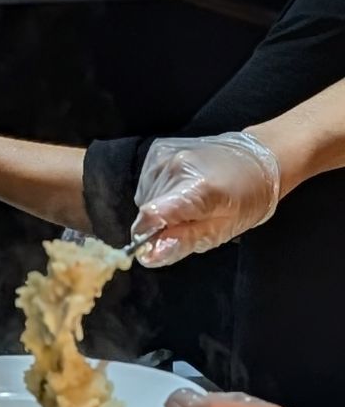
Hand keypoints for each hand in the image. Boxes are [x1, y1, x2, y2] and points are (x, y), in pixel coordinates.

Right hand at [132, 132, 279, 266]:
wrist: (262, 156)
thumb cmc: (248, 197)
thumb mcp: (222, 230)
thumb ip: (182, 241)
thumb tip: (148, 255)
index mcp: (196, 188)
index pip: (149, 217)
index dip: (146, 237)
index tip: (157, 246)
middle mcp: (176, 167)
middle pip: (147, 211)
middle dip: (161, 224)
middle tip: (190, 220)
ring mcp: (166, 156)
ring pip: (145, 199)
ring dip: (161, 208)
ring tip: (190, 202)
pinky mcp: (160, 151)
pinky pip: (147, 185)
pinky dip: (160, 194)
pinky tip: (182, 190)